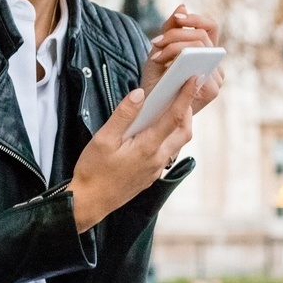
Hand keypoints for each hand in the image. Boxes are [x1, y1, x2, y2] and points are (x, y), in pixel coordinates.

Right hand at [68, 78, 197, 231]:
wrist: (90, 202)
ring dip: (179, 124)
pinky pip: (168, 152)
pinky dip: (169, 136)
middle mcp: (157, 159)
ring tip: (170, 107)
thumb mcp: (103, 139)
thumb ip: (123, 115)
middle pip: (184, 131)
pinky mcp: (151, 174)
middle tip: (182, 92)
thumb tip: (139, 94)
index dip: (185, 96)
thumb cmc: (93, 171)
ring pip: (178, 143)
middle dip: (187, 110)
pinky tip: (156, 129)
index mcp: (147, 147)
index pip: (174, 117)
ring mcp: (156, 169)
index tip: (193, 79)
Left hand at [142, 5, 224, 115]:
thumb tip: (182, 5)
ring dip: (174, 45)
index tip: (177, 18)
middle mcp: (216, 65)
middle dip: (176, 35)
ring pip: (201, 47)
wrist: (150, 112)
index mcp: (207, 54)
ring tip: (155, 53)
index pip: (211, 27)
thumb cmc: (156, 82)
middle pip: (202, 36)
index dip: (196, 18)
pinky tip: (159, 62)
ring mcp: (216, 78)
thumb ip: (170, 29)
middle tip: (155, 42)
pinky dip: (177, 58)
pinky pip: (199, 66)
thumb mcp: (160, 50)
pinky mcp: (212, 91)